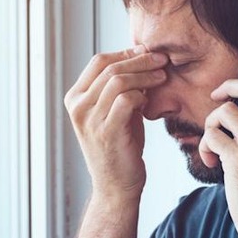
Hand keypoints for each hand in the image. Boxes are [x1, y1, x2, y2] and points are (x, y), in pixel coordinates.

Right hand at [64, 46, 168, 200]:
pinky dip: (142, 94)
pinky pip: (126, 100)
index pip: (99, 61)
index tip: (147, 52)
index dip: (125, 52)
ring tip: (162, 75)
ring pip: (118, 80)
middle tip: (162, 59)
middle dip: (140, 60)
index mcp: (75, 98)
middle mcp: (78, 106)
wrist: (116, 185)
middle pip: (110, 67)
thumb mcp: (114, 110)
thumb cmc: (119, 145)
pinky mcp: (106, 131)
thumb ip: (119, 87)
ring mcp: (89, 119)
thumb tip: (139, 56)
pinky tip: (151, 99)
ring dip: (145, 75)